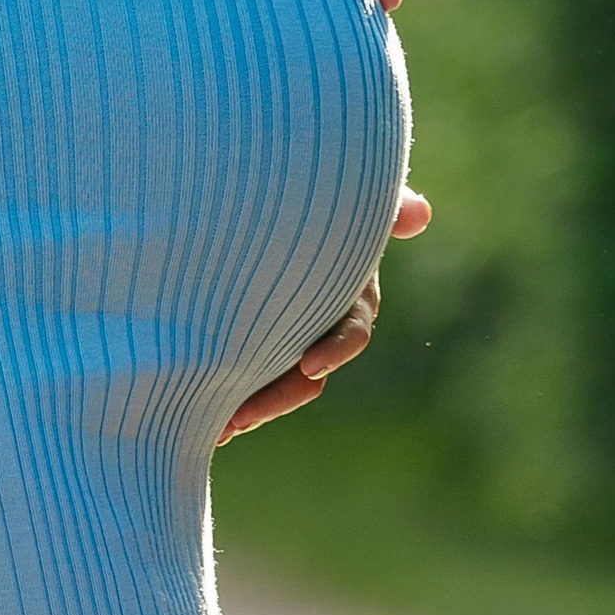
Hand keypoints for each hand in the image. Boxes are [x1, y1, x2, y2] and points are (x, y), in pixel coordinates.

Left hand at [218, 188, 432, 441]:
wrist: (261, 187)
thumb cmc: (317, 187)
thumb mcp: (348, 195)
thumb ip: (378, 204)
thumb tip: (420, 213)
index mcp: (350, 295)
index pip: (352, 330)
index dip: (336, 349)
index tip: (310, 363)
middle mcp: (320, 321)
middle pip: (305, 372)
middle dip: (278, 396)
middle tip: (243, 416)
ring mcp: (284, 332)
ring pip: (272, 380)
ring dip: (248, 406)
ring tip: (219, 428)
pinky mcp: (249, 334)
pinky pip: (242, 371)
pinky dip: (224, 392)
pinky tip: (194, 415)